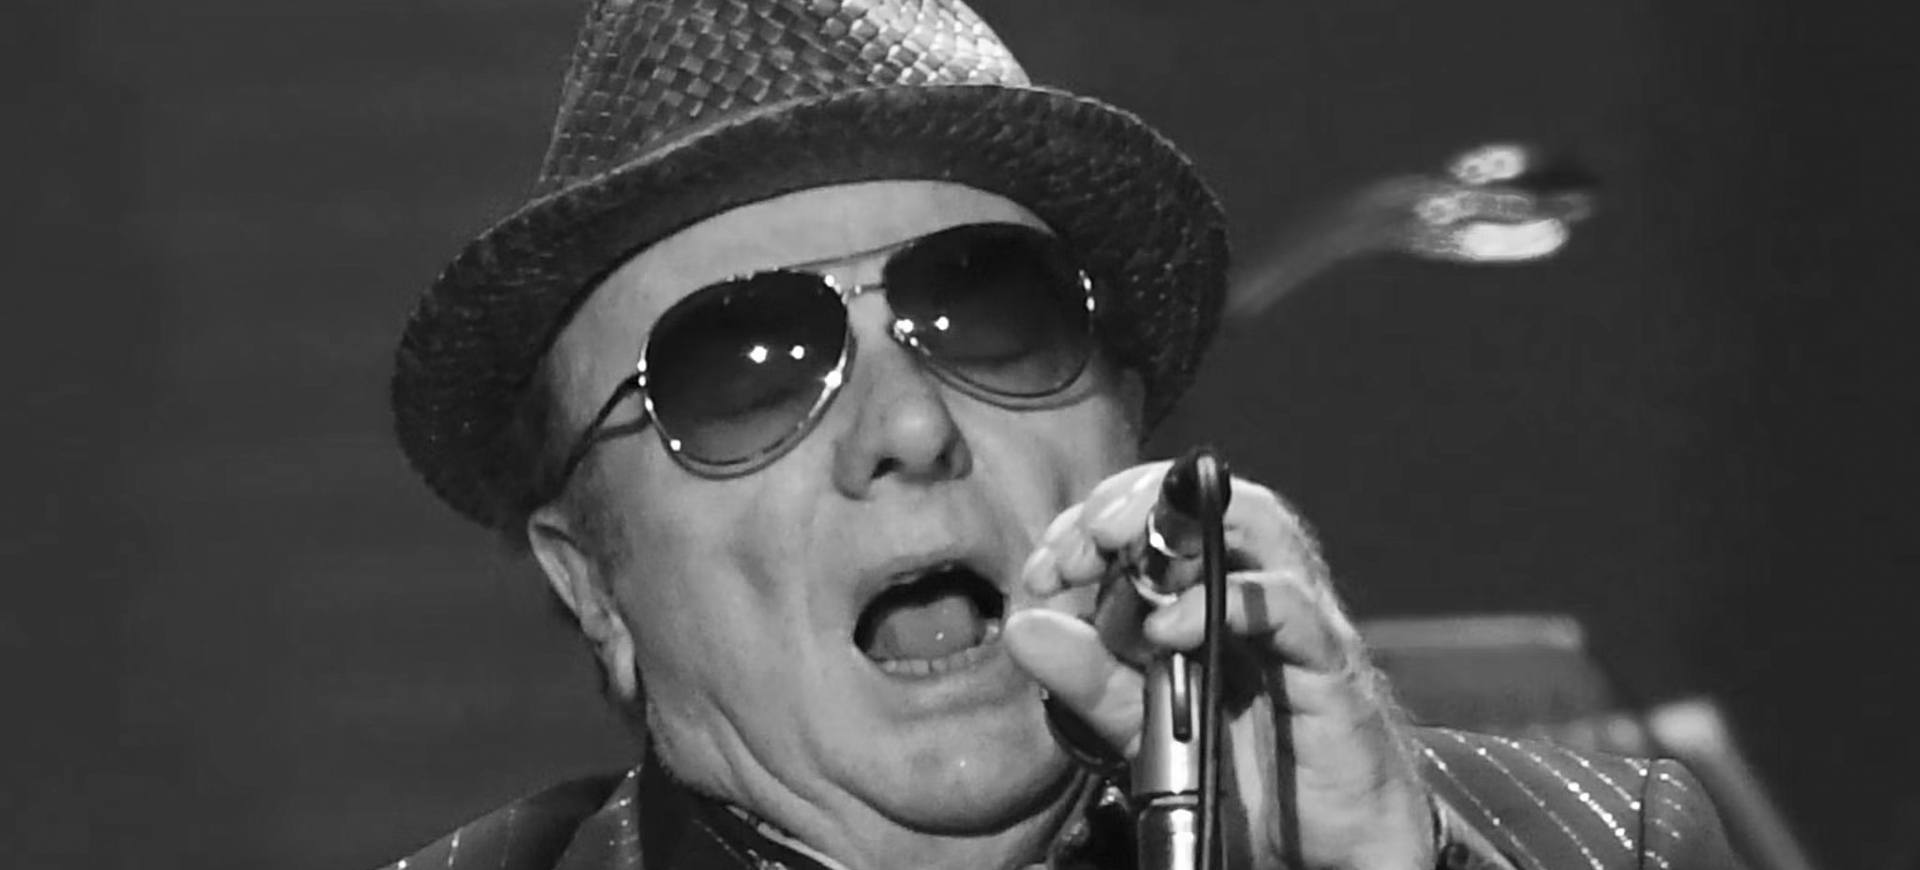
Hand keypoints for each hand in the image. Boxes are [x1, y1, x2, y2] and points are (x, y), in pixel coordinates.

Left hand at [1003, 461, 1435, 869]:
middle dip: (1129, 500)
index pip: (1156, 511)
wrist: (1331, 842)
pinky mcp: (1328, 661)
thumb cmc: (1248, 771)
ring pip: (1257, 522)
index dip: (1092, 522)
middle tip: (1077, 545)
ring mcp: (1299, 618)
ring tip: (1111, 552)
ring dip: (1177, 524)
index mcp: (1214, 590)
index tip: (1044, 569)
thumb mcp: (1145, 725)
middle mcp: (1260, 587)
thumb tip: (1024, 628)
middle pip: (1206, 496)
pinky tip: (1167, 630)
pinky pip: (1287, 605)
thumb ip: (1089, 677)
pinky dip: (1223, 603)